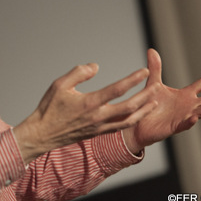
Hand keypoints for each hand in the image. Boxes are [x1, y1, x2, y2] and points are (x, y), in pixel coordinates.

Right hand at [13, 64, 157, 164]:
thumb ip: (78, 73)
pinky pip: (119, 127)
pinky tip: (137, 114)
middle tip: (157, 87)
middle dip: (145, 96)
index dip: (133, 80)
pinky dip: (132, 120)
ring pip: (128, 120)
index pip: (117, 89)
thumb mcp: (59, 84)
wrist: (43, 134)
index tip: (144, 71)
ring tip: (153, 102)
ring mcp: (99, 127)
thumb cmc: (49, 107)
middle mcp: (98, 117)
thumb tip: (95, 66)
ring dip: (143, 111)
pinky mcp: (98, 133)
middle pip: (129, 107)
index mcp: (89, 103)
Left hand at [122, 49, 200, 153]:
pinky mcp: (174, 127)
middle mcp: (188, 106)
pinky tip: (195, 117)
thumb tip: (151, 50)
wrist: (138, 124)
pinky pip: (184, 125)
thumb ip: (155, 69)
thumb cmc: (149, 105)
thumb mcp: (153, 84)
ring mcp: (183, 117)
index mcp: (185, 95)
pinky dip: (190, 121)